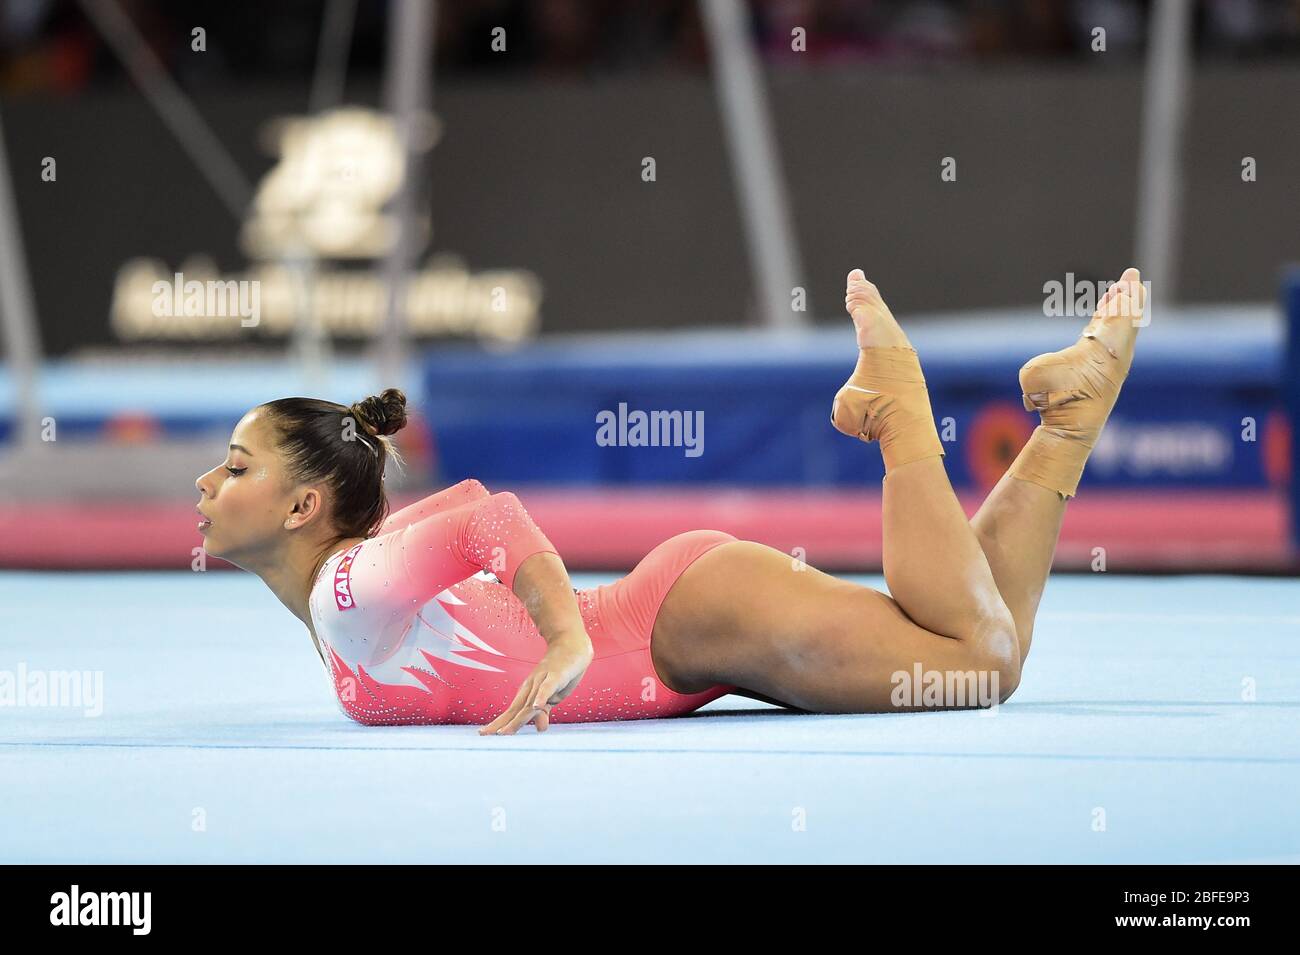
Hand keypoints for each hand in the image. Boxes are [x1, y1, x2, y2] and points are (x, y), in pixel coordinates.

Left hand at [479, 630, 593, 734]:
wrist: (572, 645)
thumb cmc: (560, 673)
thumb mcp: (552, 697)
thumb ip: (544, 711)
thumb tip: (539, 729)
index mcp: (529, 692)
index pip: (511, 711)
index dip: (498, 722)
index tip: (483, 733)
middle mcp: (531, 686)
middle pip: (515, 708)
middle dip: (501, 722)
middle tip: (485, 735)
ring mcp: (543, 679)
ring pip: (530, 702)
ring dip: (518, 718)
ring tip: (505, 732)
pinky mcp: (557, 675)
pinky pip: (548, 687)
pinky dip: (542, 696)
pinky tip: (537, 706)